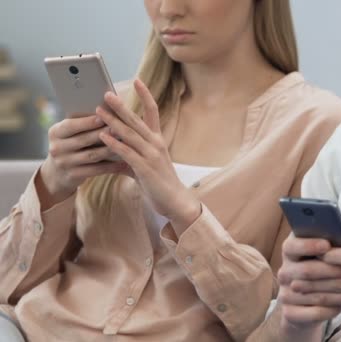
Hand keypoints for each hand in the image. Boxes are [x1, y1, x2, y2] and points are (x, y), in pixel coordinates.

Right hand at [39, 114, 123, 208]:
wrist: (58, 173)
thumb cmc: (72, 145)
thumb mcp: (71, 133)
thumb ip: (83, 123)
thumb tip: (107, 108)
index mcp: (55, 132)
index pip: (71, 125)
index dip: (87, 122)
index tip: (104, 116)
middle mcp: (56, 148)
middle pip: (83, 140)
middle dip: (103, 134)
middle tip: (120, 128)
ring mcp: (64, 163)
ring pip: (92, 155)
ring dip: (110, 149)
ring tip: (126, 144)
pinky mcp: (73, 176)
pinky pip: (96, 170)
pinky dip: (111, 166)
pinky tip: (124, 162)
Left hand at [97, 79, 200, 231]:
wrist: (174, 200)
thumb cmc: (160, 182)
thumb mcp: (145, 163)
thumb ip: (129, 153)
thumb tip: (113, 147)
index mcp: (157, 140)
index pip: (153, 111)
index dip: (145, 95)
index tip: (137, 80)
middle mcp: (156, 144)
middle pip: (137, 120)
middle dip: (121, 106)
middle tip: (106, 93)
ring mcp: (151, 155)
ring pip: (130, 134)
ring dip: (113, 122)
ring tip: (99, 111)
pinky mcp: (145, 168)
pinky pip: (127, 153)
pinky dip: (114, 144)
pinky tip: (103, 136)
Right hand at [276, 235, 340, 336]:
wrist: (307, 306)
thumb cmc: (324, 271)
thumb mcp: (325, 257)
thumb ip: (332, 248)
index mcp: (290, 251)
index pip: (292, 245)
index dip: (308, 244)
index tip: (327, 245)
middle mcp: (284, 272)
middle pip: (307, 270)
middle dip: (336, 271)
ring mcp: (285, 294)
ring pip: (316, 294)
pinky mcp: (290, 313)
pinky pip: (315, 312)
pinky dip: (334, 310)